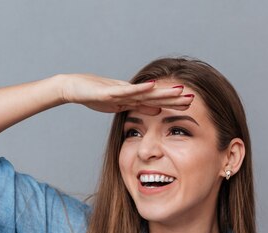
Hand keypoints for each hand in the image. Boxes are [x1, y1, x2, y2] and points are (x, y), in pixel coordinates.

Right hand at [57, 73, 193, 114]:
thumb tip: (157, 111)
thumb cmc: (95, 96)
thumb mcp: (120, 105)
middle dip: (174, 98)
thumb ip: (138, 107)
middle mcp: (131, 92)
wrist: (74, 88)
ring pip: (146, 92)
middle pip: (156, 96)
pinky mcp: (110, 91)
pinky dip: (140, 88)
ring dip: (163, 92)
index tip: (190, 105)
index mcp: (134, 98)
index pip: (157, 102)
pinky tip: (153, 85)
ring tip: (179, 90)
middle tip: (193, 98)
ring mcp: (121, 91)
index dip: (173, 103)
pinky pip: (127, 90)